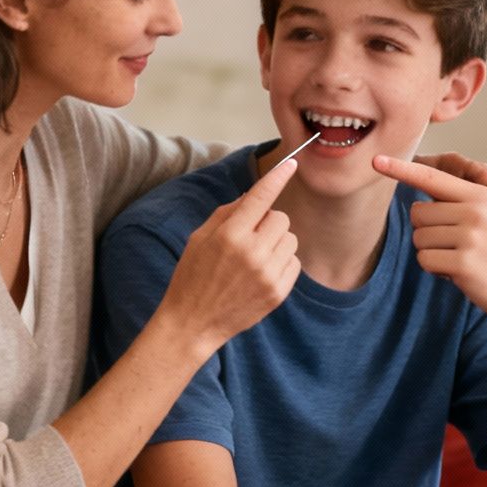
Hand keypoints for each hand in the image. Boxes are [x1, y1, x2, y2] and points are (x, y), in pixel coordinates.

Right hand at [160, 159, 300, 351]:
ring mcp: (268, 274)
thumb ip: (228, 213)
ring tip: (254, 256)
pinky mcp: (278, 292)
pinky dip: (282, 261)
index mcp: (230, 235)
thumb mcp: (199, 238)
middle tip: (249, 236)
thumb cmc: (192, 276)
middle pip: (281, 218)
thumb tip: (254, 195)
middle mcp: (252, 253)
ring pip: (291, 239)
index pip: (261, 197)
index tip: (292, 163)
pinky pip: (294, 262)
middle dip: (268, 221)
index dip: (278, 177)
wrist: (193, 323)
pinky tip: (262, 272)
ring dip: (277, 241)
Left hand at [412, 151, 486, 273]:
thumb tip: (415, 204)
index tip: (375, 160)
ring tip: (459, 258)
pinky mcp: (463, 262)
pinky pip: (424, 260)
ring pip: (419, 238)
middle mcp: (475, 211)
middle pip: (418, 214)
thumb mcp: (481, 219)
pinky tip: (457, 272)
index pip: (431, 178)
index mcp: (478, 195)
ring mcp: (470, 236)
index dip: (401, 169)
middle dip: (427, 232)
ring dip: (431, 252)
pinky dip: (434, 269)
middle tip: (455, 245)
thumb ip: (453, 204)